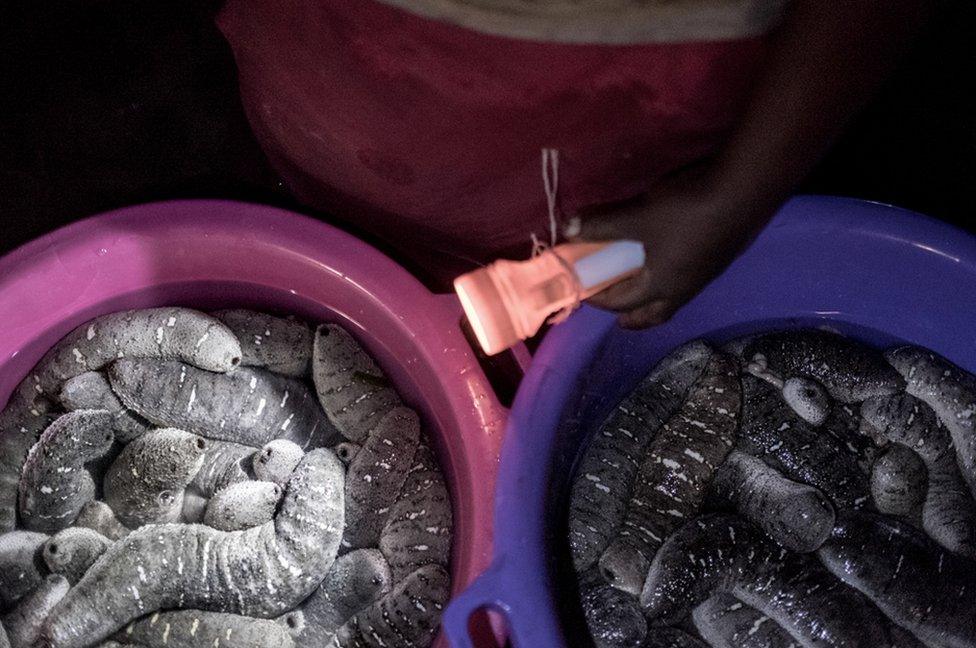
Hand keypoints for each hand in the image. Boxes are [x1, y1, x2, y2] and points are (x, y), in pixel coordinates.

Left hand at [569, 162, 778, 328]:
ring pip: (673, 301)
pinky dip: (672, 284)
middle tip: (619, 318)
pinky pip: (688, 284)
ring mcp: (703, 277)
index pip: (621, 302)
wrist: (742, 193)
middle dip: (633, 319)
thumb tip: (566, 229)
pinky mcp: (717, 259)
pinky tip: (671, 266)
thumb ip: (602, 225)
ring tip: (643, 294)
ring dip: (654, 303)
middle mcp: (683, 290)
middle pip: (654, 315)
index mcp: (660, 286)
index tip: (584, 293)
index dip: (599, 299)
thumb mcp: (637, 217)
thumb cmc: (684, 212)